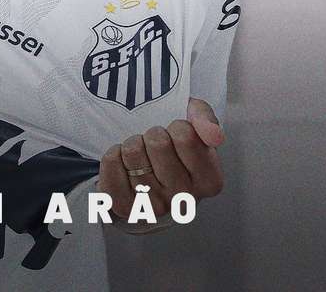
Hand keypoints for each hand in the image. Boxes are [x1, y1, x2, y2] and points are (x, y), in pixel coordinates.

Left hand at [98, 97, 224, 219]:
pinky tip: (124, 165)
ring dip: (133, 144)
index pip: (185, 135)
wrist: (149, 171)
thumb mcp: (194, 124)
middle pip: (157, 141)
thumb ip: (206, 119)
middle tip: (156, 146)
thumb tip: (214, 135)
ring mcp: (153, 207)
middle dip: (153, 134)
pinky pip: (111, 163)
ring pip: (132, 151)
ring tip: (142, 156)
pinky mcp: (124, 207)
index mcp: (209, 181)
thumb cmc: (175, 148)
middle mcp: (184, 200)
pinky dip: (114, 155)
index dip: (177, 126)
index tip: (177, 136)